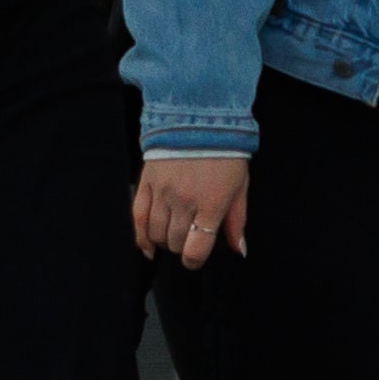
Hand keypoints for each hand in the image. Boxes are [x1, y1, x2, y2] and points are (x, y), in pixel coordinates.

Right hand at [135, 154, 252, 267]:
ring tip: (173, 235)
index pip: (196, 248)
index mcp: (211, 203)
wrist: (198, 118)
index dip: (195, 261)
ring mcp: (162, 192)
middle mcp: (184, 201)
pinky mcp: (146, 183)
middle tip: (189, 239)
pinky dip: (140, 236)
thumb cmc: (225, 153)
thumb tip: (239, 249)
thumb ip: (237, 220)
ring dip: (164, 241)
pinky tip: (147, 245)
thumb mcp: (240, 186)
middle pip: (175, 243)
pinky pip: (138, 217)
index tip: (196, 259)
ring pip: (156, 233)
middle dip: (182, 247)